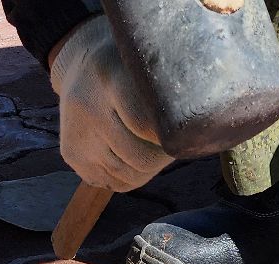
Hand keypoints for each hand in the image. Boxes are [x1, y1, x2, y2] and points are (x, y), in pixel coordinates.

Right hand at [50, 16, 172, 192]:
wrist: (78, 65)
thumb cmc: (127, 67)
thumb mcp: (144, 65)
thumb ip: (169, 89)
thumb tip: (207, 126)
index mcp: (110, 78)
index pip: (148, 126)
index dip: (171, 138)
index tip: (183, 132)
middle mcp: (89, 109)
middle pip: (141, 159)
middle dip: (163, 158)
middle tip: (172, 146)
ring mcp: (78, 136)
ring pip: (128, 177)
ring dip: (148, 170)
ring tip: (153, 150)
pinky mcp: (71, 155)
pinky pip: (113, 184)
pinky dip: (129, 176)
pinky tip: (130, 155)